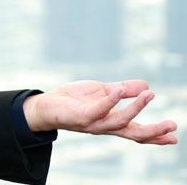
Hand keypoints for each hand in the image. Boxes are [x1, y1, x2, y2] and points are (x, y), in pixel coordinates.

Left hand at [23, 79, 177, 144]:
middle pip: (134, 134)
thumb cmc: (75, 100)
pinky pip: (99, 109)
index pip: (137, 132)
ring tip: (149, 94)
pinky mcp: (82, 117)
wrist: (47, 105)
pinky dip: (111, 100)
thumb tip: (147, 85)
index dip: (156, 136)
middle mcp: (106, 126)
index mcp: (113, 122)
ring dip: (136, 108)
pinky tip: (119, 89)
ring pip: (120, 121)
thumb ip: (123, 89)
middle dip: (153, 131)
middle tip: (172, 125)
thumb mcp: (103, 92)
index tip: (175, 137)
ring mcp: (95, 123)